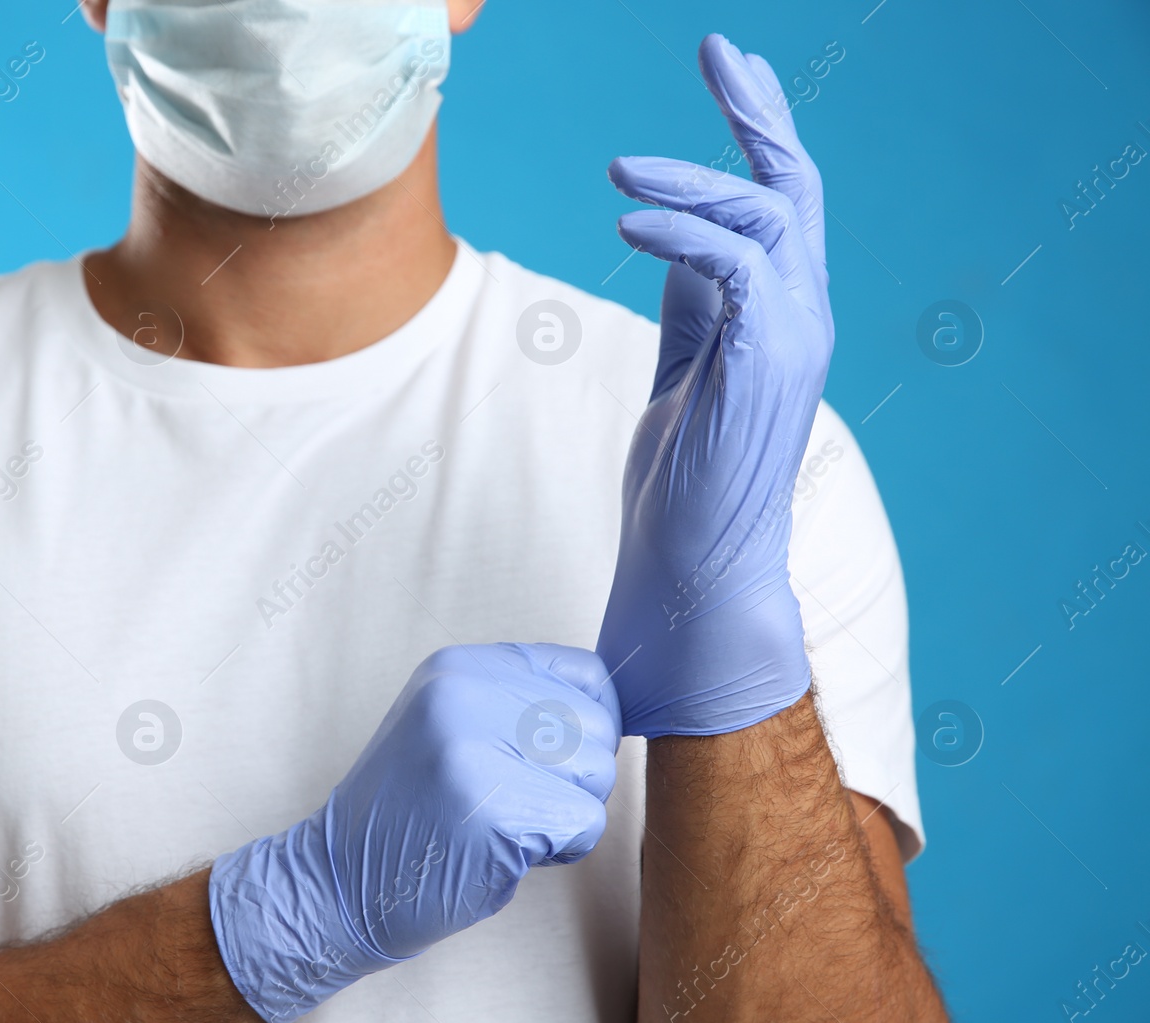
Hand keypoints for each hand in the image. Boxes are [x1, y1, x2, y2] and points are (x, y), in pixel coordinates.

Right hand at [208, 643, 618, 1022]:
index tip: (552, 758)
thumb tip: (610, 708)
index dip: (587, 723)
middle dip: (577, 775)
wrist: (340, 881)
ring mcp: (476, 749)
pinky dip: (563, 849)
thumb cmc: (410, 811)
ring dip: (568, 812)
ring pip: (596, 774)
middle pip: (596, 725)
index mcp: (458, 667)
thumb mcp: (447, 724)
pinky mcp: (494, 809)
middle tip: (520, 801)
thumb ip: (516, 703)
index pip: (583, 672)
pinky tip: (510, 851)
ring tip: (508, 823)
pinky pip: (584, 822)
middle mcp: (465, 694)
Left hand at [595, 33, 832, 737]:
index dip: (757, 131)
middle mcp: (802, 316)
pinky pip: (736, 267)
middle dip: (757, 112)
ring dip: (697, 173)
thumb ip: (690, 306)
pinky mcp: (768, 364)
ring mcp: (794, 339)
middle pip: (794, 186)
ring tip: (619, 162)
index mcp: (780, 316)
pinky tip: (627, 221)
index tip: (727, 70)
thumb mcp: (681, 372)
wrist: (694, 572)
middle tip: (717, 49)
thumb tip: (669, 237)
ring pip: (770, 215)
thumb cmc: (680, 485)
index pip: (779, 202)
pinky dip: (682, 233)